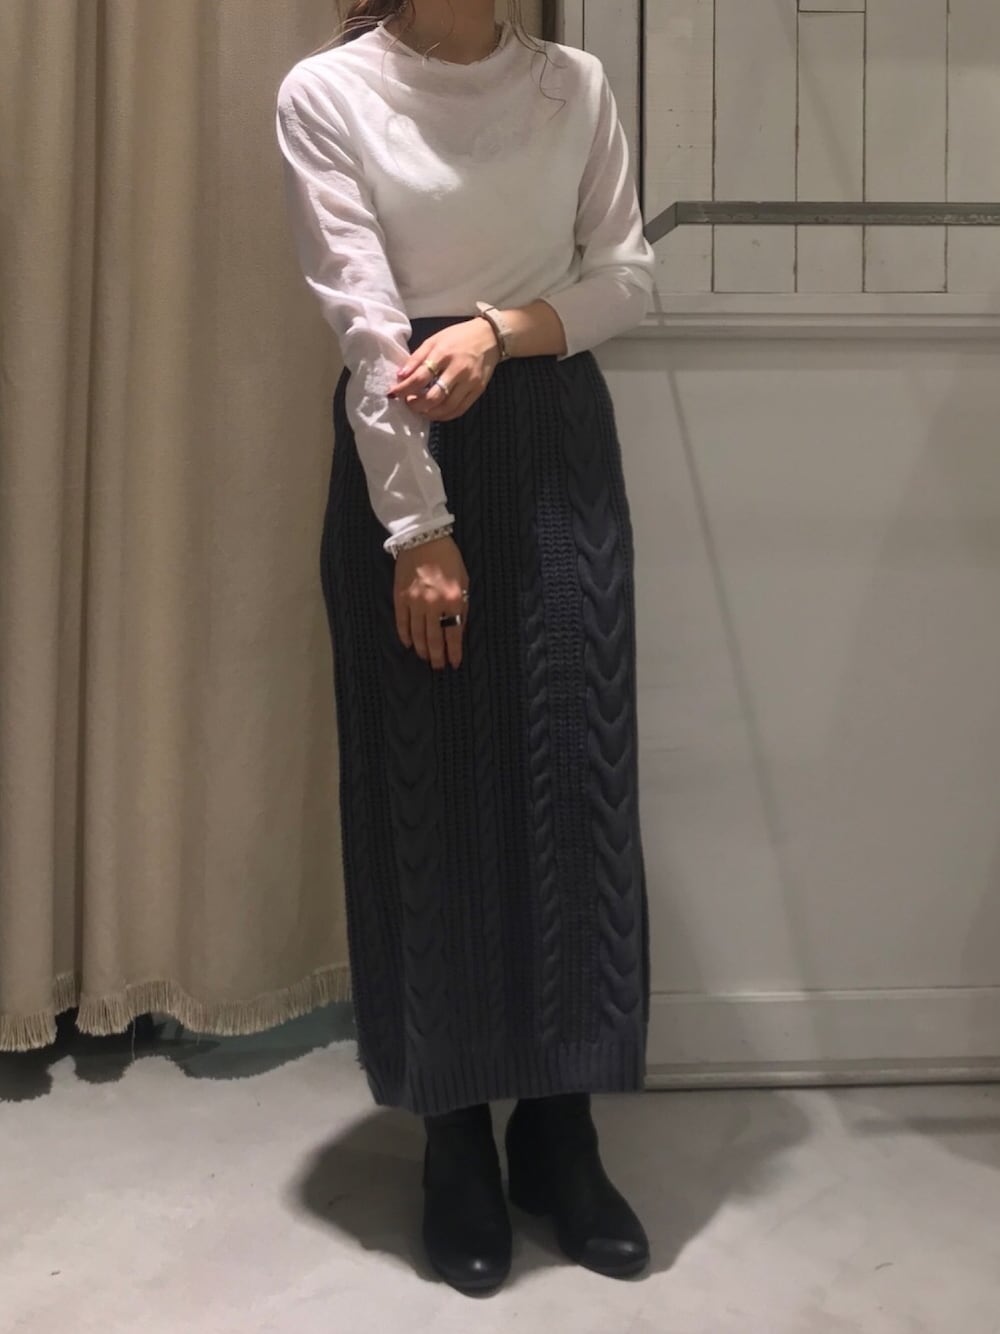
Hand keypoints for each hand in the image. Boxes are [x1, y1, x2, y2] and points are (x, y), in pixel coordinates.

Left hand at [387, 317, 501, 422]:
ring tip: (420, 409)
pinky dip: (444, 415)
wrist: (490, 337)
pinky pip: (459, 410)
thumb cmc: (458, 337)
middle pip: (433, 396)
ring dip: (429, 412)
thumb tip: (401, 376)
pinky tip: (435, 412)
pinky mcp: (478, 390)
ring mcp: (470, 382)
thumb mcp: (434, 340)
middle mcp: (458, 369)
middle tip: (408, 402)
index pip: (420, 377)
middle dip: (416, 404)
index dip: (404, 389)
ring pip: (446, 407)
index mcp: (444, 354)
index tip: (394, 393)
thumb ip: (417, 358)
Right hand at [393, 535, 469, 669]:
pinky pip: (401, 622)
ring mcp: (414, 602)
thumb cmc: (448, 558)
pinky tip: (409, 644)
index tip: (454, 663)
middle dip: (437, 656)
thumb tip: (458, 629)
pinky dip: (404, 635)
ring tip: (426, 658)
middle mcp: (432, 605)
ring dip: (422, 649)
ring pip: (417, 634)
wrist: (423, 538)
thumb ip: (462, 606)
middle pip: (434, 639)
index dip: (454, 652)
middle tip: (438, 667)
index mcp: (452, 600)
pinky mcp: (400, 597)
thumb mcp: (464, 581)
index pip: (453, 634)